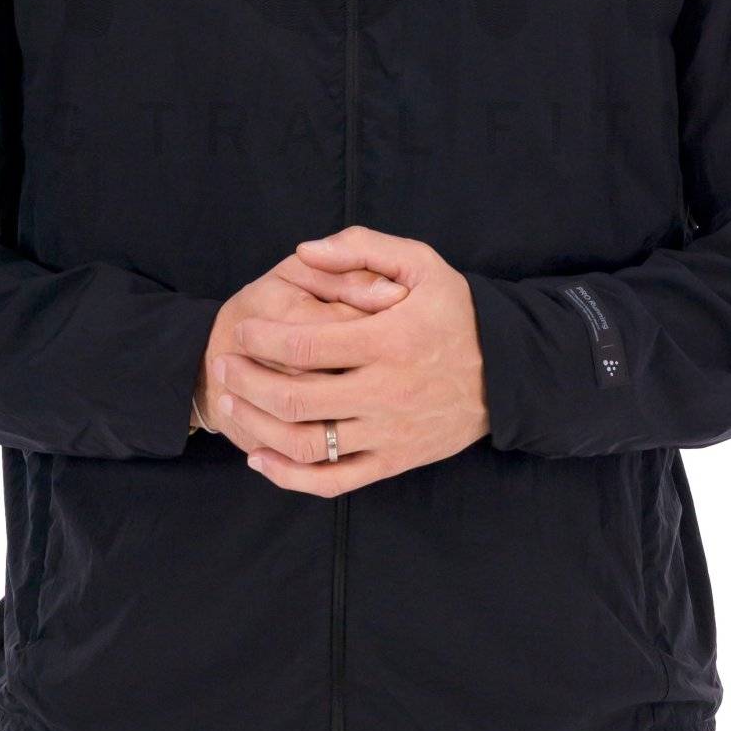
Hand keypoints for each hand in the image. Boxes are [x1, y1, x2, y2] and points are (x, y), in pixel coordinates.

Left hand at [212, 225, 490, 491]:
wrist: (507, 373)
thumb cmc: (457, 313)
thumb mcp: (421, 264)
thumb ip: (362, 248)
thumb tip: (305, 250)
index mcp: (388, 342)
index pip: (305, 346)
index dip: (261, 340)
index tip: (240, 331)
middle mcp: (386, 393)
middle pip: (296, 398)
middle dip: (246, 381)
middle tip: (222, 364)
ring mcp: (388, 433)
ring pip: (307, 444)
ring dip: (258, 425)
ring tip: (232, 401)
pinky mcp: (393, 462)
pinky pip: (332, 481)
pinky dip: (288, 476)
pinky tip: (259, 458)